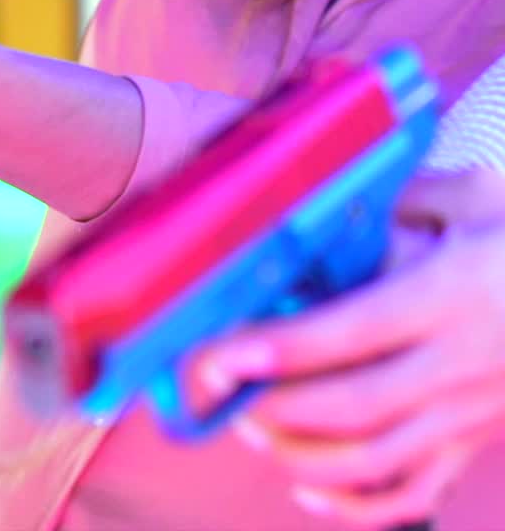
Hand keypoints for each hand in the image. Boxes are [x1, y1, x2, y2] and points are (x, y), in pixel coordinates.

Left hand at [199, 173, 504, 525]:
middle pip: (355, 408)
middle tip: (221, 390)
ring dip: (301, 455)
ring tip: (252, 427)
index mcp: (450, 296)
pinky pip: (416, 492)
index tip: (222, 350)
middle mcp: (459, 364)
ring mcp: (470, 413)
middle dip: (276, 406)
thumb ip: (400, 200)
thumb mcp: (473, 196)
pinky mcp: (475, 441)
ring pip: (376, 461)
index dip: (282, 347)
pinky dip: (357, 505)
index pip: (353, 331)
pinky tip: (308, 489)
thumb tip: (326, 208)